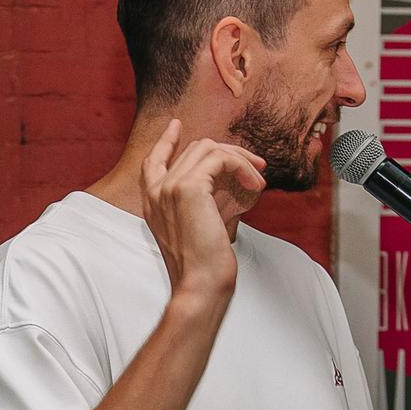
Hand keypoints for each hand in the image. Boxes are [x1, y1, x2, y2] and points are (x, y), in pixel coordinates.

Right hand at [139, 119, 265, 311]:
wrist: (200, 284)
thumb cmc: (204, 266)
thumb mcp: (199, 228)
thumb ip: (203, 203)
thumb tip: (232, 181)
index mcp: (152, 203)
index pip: (153, 161)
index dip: (166, 141)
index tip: (176, 125)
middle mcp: (156, 192)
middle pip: (193, 149)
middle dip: (229, 152)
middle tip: (256, 167)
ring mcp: (169, 187)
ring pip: (208, 149)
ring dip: (240, 159)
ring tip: (258, 180)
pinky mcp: (188, 187)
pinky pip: (221, 159)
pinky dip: (242, 167)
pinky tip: (255, 187)